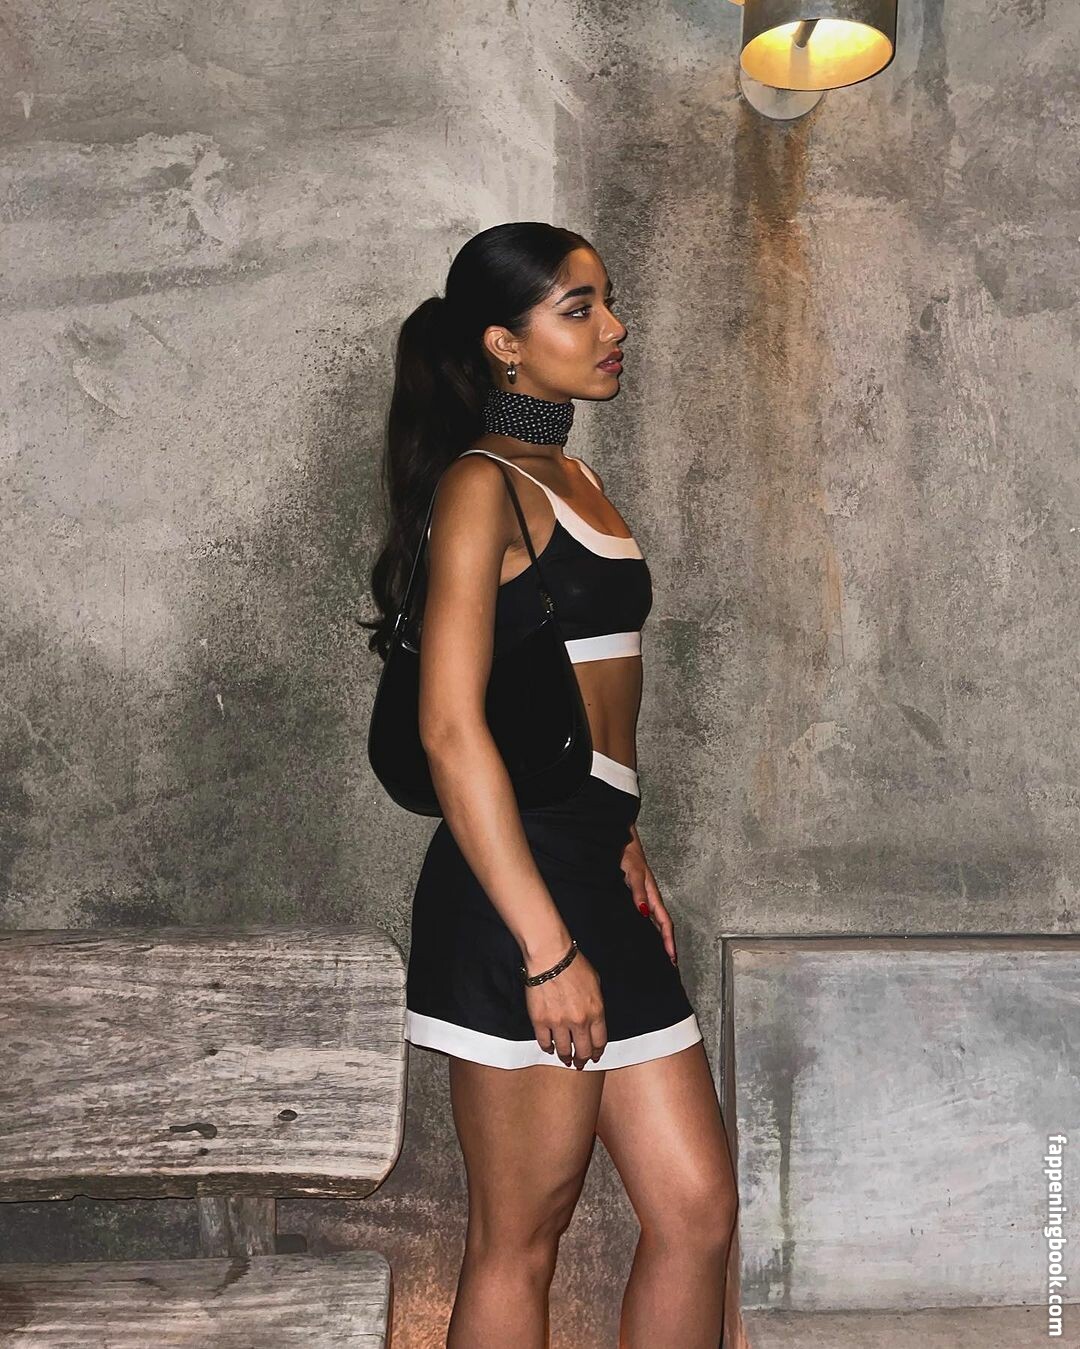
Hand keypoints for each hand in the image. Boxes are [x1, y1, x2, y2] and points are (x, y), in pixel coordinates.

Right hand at [523, 944, 606, 1068]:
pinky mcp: (540, 1021)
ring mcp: (558, 1023)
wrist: (551, 957)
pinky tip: (550, 1048)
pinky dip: (547, 1048)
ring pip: (564, 1050)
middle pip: (583, 1051)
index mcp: (596, 1012)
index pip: (600, 1042)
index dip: (598, 1052)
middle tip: (580, 1063)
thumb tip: (593, 1018)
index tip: (595, 1056)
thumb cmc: (574, 965)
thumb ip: (596, 1004)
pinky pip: (544, 1042)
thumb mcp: (596, 983)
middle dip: (583, 1059)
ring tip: (565, 1059)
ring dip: (566, 1057)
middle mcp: (579, 1022)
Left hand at [620, 824, 677, 966]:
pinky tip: (641, 934)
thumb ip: (638, 892)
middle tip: (669, 963)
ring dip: (658, 938)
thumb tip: (644, 913)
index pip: (664, 922)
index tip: (672, 957)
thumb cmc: (629, 855)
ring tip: (658, 955)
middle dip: (667, 944)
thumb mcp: (633, 873)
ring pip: (654, 922)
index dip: (668, 940)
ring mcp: (643, 898)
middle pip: (662, 926)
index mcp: (653, 895)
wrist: (621, 843)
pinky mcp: (634, 896)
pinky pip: (644, 916)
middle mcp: (650, 899)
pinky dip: (647, 928)